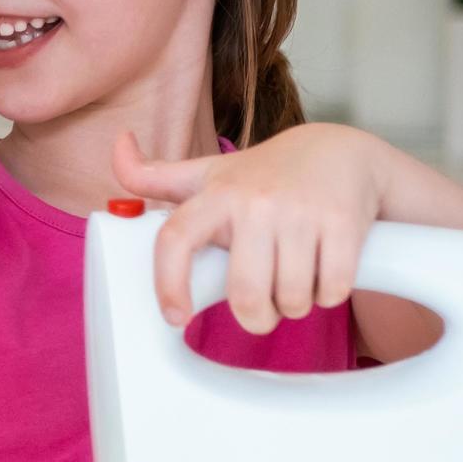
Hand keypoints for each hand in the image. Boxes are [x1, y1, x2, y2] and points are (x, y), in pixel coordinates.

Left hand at [115, 125, 385, 333]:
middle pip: (244, 294)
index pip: (176, 238)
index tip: (176, 317)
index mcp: (216, 194)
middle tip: (262, 312)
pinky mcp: (343, 223)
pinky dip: (330, 294)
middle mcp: (255, 202)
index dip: (169, 283)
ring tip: (295, 282)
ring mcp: (301, 212)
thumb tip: (118, 143)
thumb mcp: (210, 171)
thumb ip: (156, 174)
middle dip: (256, 318)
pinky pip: (332, 290)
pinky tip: (325, 272)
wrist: (338, 152)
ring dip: (296, 306)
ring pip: (292, 299)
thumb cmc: (264, 174)